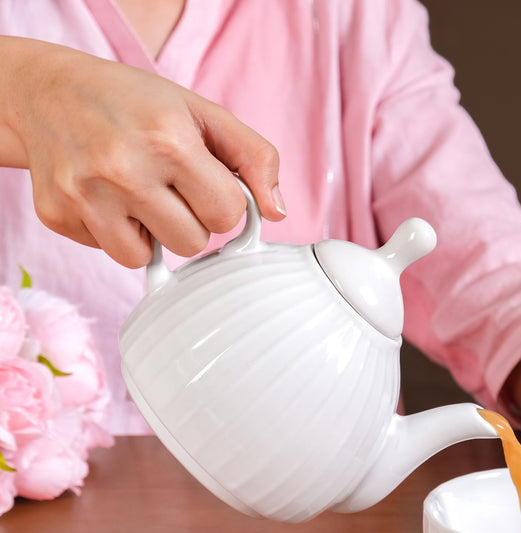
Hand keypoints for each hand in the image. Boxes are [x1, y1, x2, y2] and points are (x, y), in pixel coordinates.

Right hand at [0, 37, 285, 267]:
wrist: (48, 91)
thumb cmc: (136, 104)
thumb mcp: (202, 113)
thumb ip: (254, 158)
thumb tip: (277, 213)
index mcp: (168, 139)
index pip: (227, 215)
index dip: (222, 202)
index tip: (204, 182)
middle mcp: (123, 169)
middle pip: (192, 243)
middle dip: (188, 219)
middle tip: (168, 185)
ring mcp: (85, 195)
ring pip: (149, 258)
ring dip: (153, 233)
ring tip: (138, 193)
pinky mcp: (58, 215)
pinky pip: (112, 254)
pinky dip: (116, 233)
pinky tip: (108, 198)